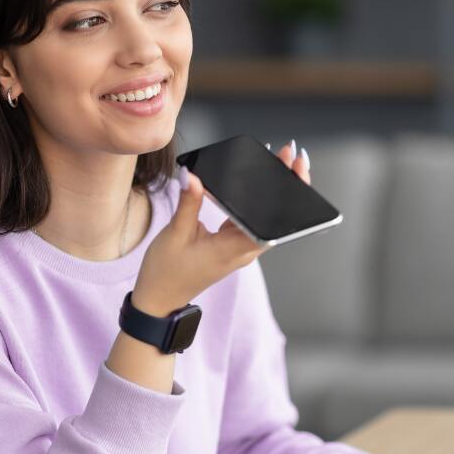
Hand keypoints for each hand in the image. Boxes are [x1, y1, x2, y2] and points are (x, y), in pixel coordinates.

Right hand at [132, 139, 311, 315]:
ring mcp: (239, 249)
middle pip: (274, 216)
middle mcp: (243, 250)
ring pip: (264, 217)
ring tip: (278, 161)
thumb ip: (189, 202)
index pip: (272, 221)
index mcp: (234, 249)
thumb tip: (191, 175)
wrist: (159, 299)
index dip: (287, 195)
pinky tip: (255, 182)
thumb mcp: (175, 233)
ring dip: (271, 191)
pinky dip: (255, 201)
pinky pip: (249, 220)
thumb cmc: (166, 273)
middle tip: (289, 155)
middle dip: (284, 185)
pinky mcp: (231, 246)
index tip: (293, 170)